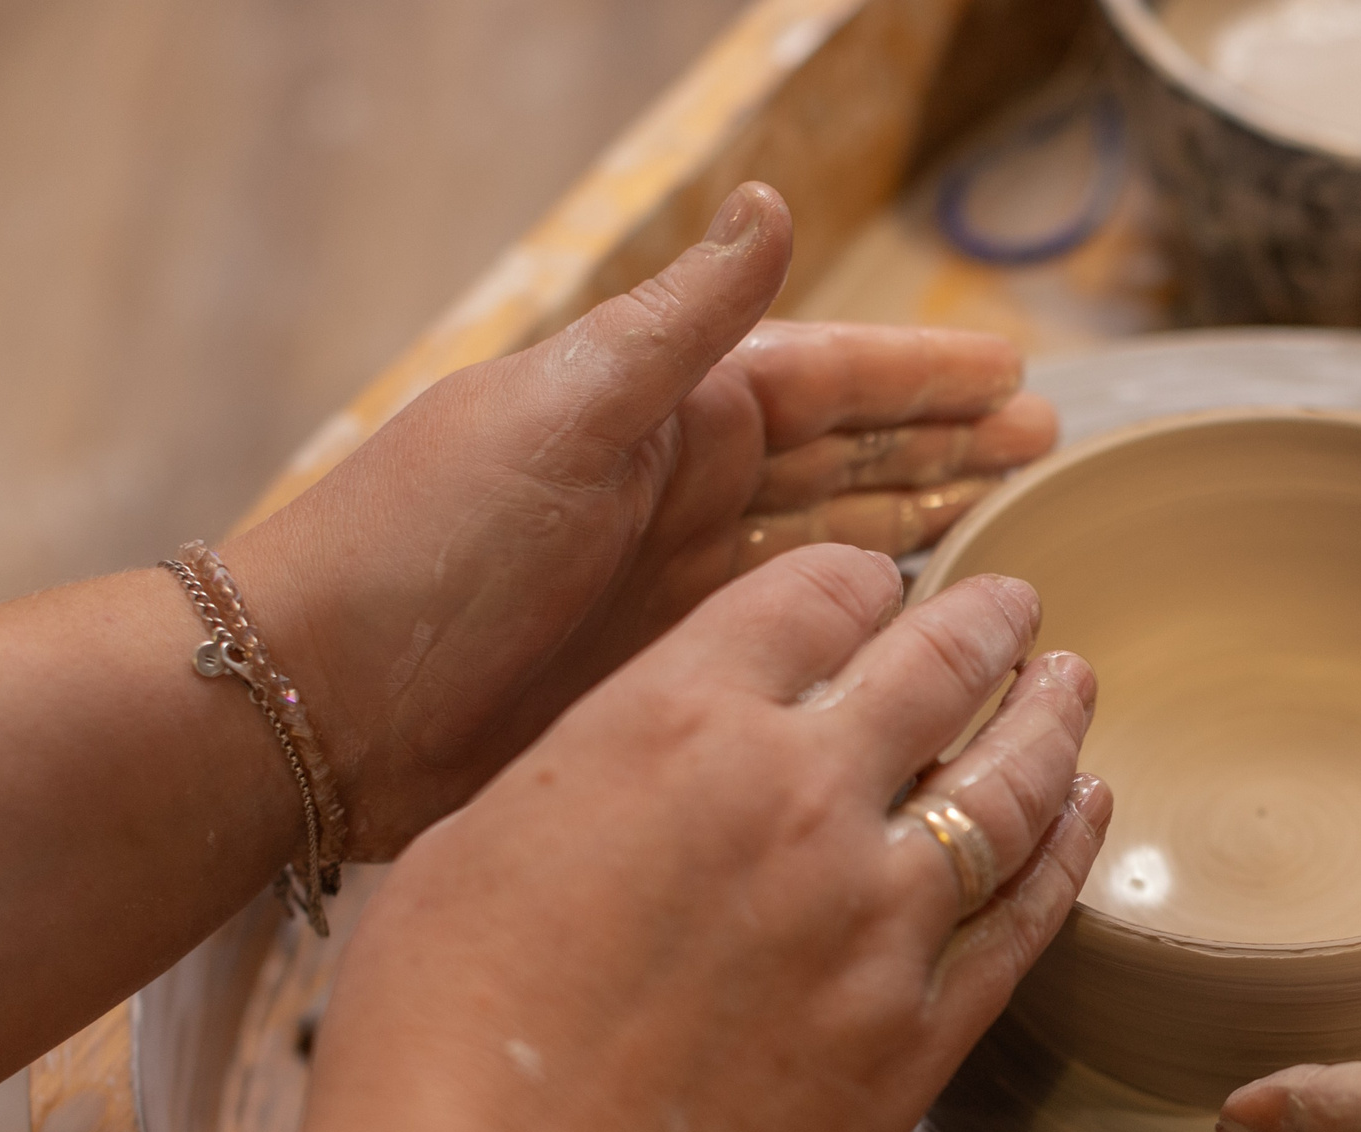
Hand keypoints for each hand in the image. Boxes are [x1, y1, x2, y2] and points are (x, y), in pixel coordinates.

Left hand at [228, 181, 1056, 854]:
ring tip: (1012, 520)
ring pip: (832, 543)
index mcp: (661, 413)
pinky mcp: (669, 675)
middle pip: (845, 457)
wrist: (318, 699)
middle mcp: (679, 492)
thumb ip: (678, 324)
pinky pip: (797, 636)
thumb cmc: (424, 544)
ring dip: (919, 524)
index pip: (824, 377)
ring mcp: (677, 587)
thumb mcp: (561, 412)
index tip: (1015, 376)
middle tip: (1043, 445)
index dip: (920, 378)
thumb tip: (769, 204)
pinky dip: (861, 625)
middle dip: (943, 445)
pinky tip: (918, 631)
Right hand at [293, 551, 1109, 1131]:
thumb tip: (660, 756)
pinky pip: (1024, 920)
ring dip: (1050, 722)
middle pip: (938, 669)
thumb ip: (601, 773)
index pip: (816, 598)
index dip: (861, 586)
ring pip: (1008, 786)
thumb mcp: (480, 840)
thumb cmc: (438, 1041)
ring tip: (1074, 686)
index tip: (883, 591)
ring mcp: (876, 918)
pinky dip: (1066, 853)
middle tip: (1018, 608)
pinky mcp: (917, 1032)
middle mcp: (798, 798)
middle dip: (989, 625)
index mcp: (677, 725)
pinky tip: (1086, 813)